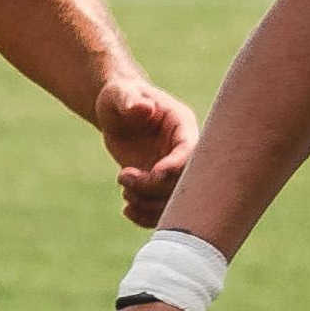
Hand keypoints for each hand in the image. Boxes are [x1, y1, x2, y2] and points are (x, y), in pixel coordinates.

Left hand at [95, 76, 196, 226]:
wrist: (118, 111)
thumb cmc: (121, 96)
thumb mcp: (122, 94)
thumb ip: (131, 100)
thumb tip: (143, 107)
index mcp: (182, 126)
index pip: (191, 151)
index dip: (176, 166)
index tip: (153, 172)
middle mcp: (184, 151)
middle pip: (184, 180)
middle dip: (154, 187)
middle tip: (124, 176)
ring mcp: (174, 169)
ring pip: (174, 200)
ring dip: (147, 203)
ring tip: (124, 190)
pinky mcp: (160, 183)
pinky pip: (162, 208)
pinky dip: (147, 216)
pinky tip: (127, 209)